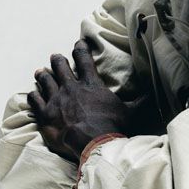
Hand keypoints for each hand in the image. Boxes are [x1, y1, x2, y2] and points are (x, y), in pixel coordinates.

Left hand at [27, 40, 160, 162]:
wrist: (94, 144)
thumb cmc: (113, 128)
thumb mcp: (132, 112)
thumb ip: (141, 101)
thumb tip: (154, 93)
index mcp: (91, 85)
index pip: (84, 60)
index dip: (80, 49)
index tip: (78, 44)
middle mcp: (71, 88)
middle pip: (60, 66)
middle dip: (57, 60)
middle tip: (56, 57)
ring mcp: (56, 100)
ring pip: (45, 80)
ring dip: (43, 75)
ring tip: (40, 71)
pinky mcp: (45, 114)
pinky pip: (35, 99)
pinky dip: (34, 94)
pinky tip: (34, 93)